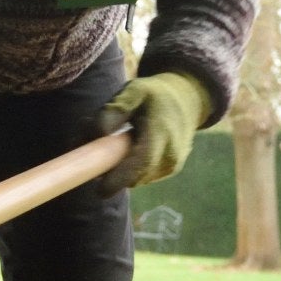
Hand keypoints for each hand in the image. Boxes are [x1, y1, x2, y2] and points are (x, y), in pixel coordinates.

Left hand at [97, 71, 211, 189]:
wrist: (187, 102)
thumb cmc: (155, 95)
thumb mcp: (133, 91)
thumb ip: (114, 111)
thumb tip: (97, 134)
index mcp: (161, 133)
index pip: (141, 163)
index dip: (118, 179)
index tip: (98, 188)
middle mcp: (170, 156)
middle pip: (134, 176)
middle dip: (111, 172)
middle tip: (94, 151)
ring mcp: (172, 166)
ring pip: (136, 179)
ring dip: (119, 169)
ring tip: (112, 145)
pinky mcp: (170, 171)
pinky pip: (143, 176)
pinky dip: (130, 169)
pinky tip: (127, 150)